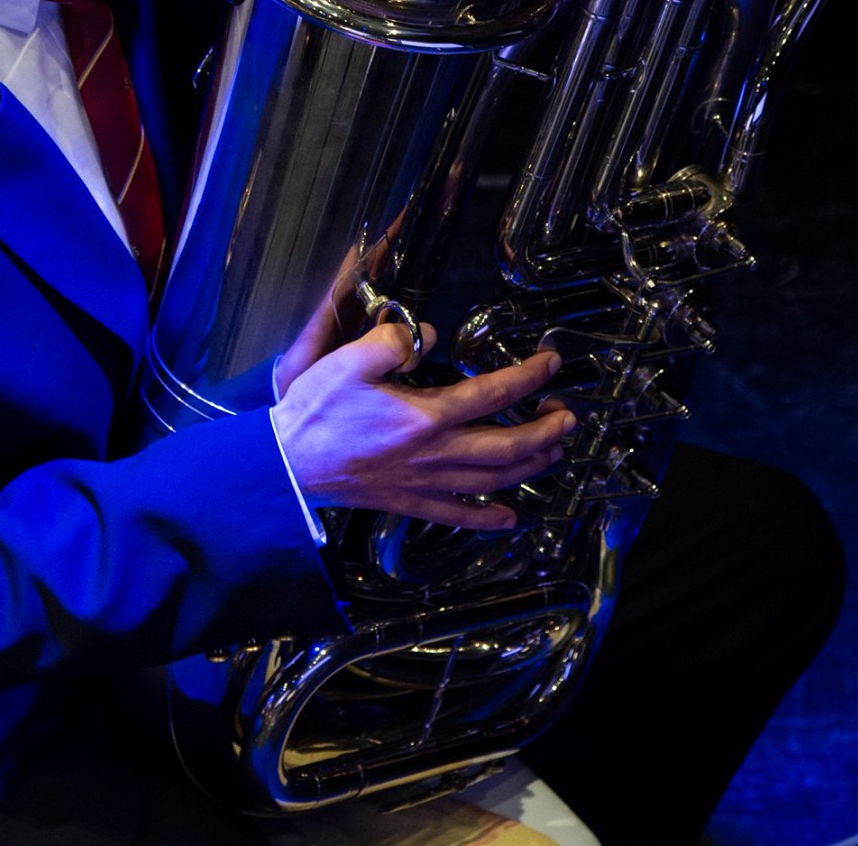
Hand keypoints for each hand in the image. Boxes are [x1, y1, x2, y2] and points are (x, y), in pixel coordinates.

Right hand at [270, 324, 571, 528]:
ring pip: (494, 480)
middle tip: (568, 416)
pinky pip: (459, 516)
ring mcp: (425, 482)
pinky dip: (488, 519)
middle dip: (547, 432)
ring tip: (553, 453)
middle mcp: (435, 453)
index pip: (494, 393)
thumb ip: (391, 341)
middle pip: (509, 446)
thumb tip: (426, 336)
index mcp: (426, 415)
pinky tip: (509, 520)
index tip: (551, 363)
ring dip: (531, 467)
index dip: (530, 377)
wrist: (289, 465)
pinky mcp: (410, 501)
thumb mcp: (349, 361)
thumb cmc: (317, 412)